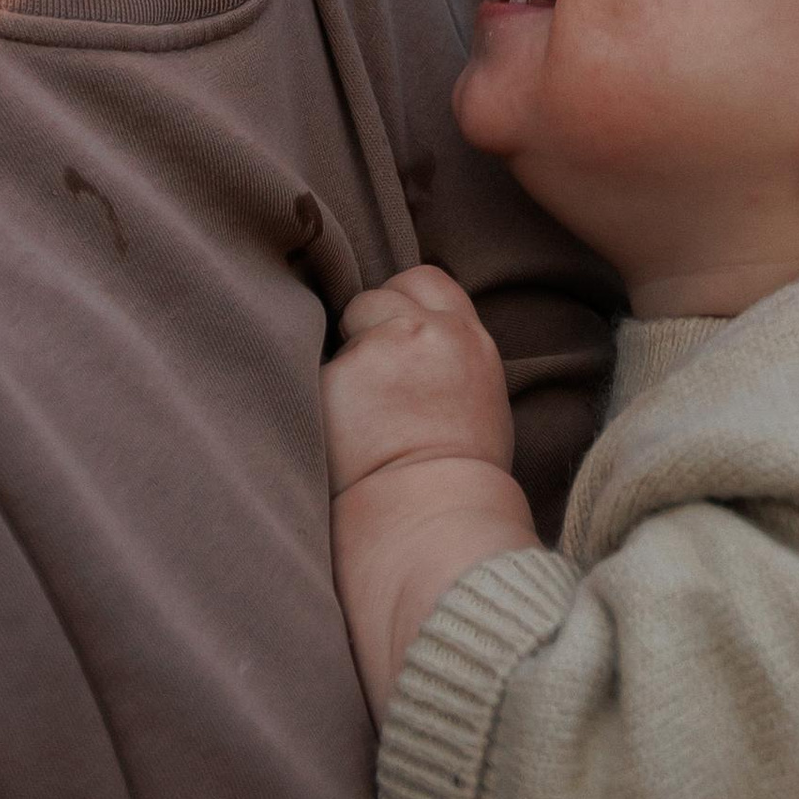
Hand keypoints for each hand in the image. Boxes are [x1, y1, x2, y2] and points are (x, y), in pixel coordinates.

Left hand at [322, 267, 514, 496]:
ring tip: (363, 422)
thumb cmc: (461, 479)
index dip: (403, 299)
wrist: (434, 518)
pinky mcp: (335, 377)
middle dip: (366, 326)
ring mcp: (377, 351)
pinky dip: (324, 401)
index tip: (391, 328)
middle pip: (377, 296)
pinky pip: (317, 376)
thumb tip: (415, 340)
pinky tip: (343, 439)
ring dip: (346, 366)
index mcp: (467, 339)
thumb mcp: (480, 400)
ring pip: (342, 336)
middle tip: (369, 379)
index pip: (425, 280)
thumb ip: (450, 356)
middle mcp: (425, 332)